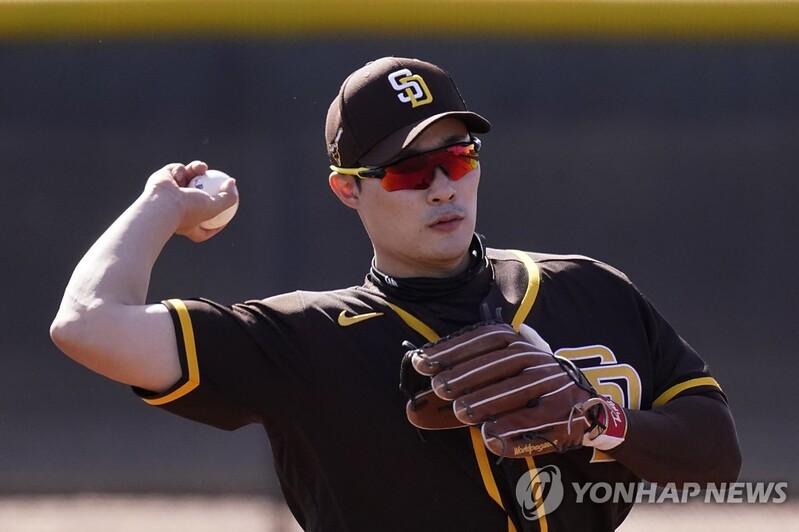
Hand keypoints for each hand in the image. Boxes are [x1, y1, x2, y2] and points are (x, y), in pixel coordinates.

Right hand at [145, 160, 238, 241]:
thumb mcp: (214, 208)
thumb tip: (232, 183)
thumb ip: (228, 198)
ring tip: (202, 167)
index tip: (226, 217)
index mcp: (186, 224)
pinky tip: (182, 171)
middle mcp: (175, 210)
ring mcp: (167, 194)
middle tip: (216, 180)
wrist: (162, 202)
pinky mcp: (161, 180)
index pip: (202, 229)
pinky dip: (180, 170)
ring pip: (187, 178)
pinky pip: (176, 171)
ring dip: (196, 170)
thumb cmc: (188, 209)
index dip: (215, 224)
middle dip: (206, 187)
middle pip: (195, 196)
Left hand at [401, 321, 608, 457]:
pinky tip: (489, 436)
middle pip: (498, 363)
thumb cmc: (524, 390)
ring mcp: (551, 384)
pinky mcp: (563, 411)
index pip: (483, 340)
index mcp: (517, 343)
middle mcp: (536, 359)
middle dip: (467, 374)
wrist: (583, 404)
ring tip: (461, 411)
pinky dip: (512, 427)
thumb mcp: (496, 379)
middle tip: (439, 387)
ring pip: (517, 389)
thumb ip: (458, 390)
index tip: (422, 361)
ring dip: (487, 400)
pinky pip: (536, 419)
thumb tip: (413, 410)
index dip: (453, 349)